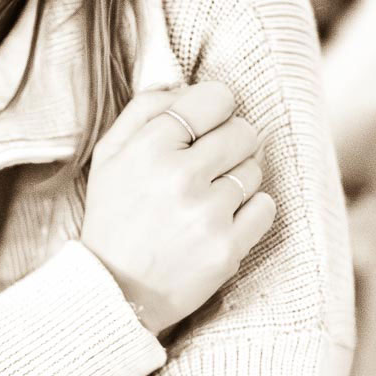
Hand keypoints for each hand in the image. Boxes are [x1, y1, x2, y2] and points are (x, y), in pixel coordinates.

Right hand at [80, 82, 274, 336]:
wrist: (113, 291)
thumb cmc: (114, 216)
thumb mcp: (109, 155)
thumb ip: (146, 109)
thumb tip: (187, 84)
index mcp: (150, 148)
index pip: (216, 98)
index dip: (215, 109)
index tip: (206, 126)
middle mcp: (180, 177)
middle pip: (244, 131)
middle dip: (230, 143)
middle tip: (208, 165)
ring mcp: (207, 214)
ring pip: (255, 170)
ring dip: (237, 180)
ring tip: (207, 199)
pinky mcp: (228, 248)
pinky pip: (266, 207)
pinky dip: (250, 211)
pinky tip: (222, 221)